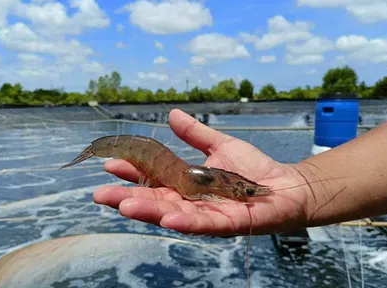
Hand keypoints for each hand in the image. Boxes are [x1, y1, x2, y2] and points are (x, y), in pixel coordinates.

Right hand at [93, 109, 311, 236]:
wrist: (286, 186)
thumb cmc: (253, 169)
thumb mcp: (220, 145)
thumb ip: (196, 134)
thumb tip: (172, 114)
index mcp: (186, 184)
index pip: (153, 179)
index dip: (133, 173)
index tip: (111, 163)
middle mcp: (190, 203)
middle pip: (155, 201)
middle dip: (128, 198)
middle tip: (100, 194)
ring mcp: (206, 215)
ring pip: (171, 215)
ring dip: (148, 211)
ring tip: (124, 205)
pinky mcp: (226, 224)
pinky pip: (202, 225)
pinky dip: (184, 222)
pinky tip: (166, 219)